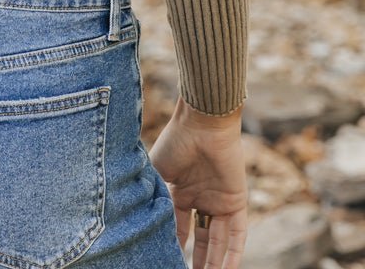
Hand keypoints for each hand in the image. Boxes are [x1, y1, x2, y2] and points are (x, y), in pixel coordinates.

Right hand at [149, 97, 246, 268]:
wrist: (201, 124)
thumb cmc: (176, 142)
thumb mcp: (157, 172)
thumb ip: (154, 196)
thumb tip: (141, 220)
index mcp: (182, 192)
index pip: (180, 227)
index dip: (175, 245)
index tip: (168, 260)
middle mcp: (202, 199)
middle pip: (201, 239)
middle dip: (197, 260)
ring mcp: (220, 201)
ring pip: (218, 241)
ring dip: (214, 263)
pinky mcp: (237, 201)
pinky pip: (237, 234)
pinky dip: (233, 254)